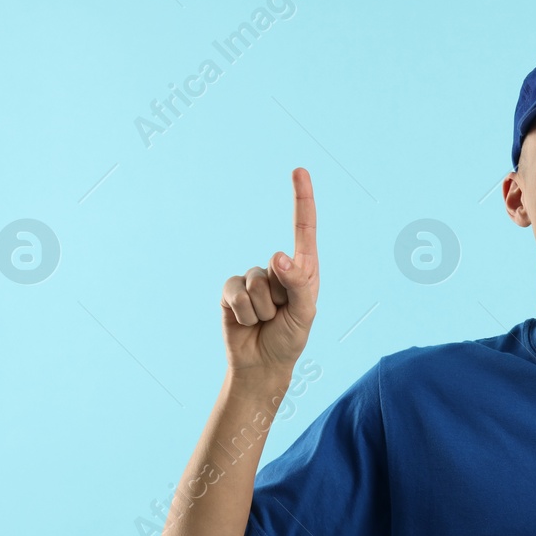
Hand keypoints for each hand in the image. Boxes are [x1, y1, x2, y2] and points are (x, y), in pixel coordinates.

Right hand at [221, 168, 320, 377]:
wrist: (262, 365)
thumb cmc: (289, 338)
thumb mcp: (304, 314)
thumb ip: (297, 284)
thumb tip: (278, 255)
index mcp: (303, 270)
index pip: (303, 229)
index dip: (301, 199)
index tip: (300, 171)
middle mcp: (278, 269)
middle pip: (279, 264)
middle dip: (283, 296)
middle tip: (282, 316)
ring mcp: (253, 278)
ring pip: (257, 282)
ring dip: (262, 309)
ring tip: (265, 321)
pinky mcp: (231, 290)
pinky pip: (236, 291)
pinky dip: (244, 312)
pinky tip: (246, 322)